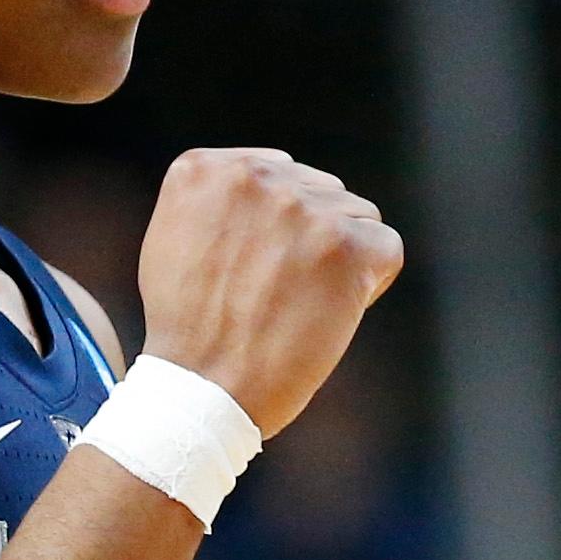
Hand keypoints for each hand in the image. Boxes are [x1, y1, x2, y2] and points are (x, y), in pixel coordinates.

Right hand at [135, 149, 405, 436]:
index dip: (275, 226)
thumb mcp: (176, 239)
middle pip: (319, 190)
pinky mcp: (344, 244)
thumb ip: (220, 202)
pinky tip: (329, 314)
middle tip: (275, 294)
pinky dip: (369, 284)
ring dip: (338, 260)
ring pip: (355, 216)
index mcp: (204, 168)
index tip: (252, 269)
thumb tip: (278, 185)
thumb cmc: (187, 330)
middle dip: (309, 238)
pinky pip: (384, 247)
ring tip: (297, 306)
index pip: (277, 173)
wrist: (200, 391)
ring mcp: (300, 207)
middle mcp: (253, 176)